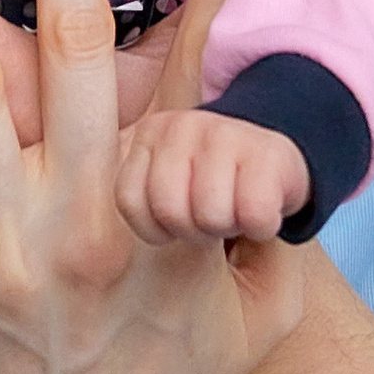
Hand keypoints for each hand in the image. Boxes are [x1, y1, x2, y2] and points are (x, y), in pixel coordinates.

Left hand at [117, 106, 307, 245]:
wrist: (280, 168)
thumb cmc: (212, 197)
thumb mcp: (161, 195)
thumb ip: (130, 206)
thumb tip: (93, 247)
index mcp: (147, 137)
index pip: (129, 199)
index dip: (157, 228)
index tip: (178, 223)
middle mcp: (180, 126)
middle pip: (169, 207)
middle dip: (193, 229)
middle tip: (211, 219)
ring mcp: (225, 132)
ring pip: (211, 212)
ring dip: (229, 226)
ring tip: (234, 212)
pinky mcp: (269, 150)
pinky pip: (254, 212)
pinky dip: (262, 226)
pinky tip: (261, 213)